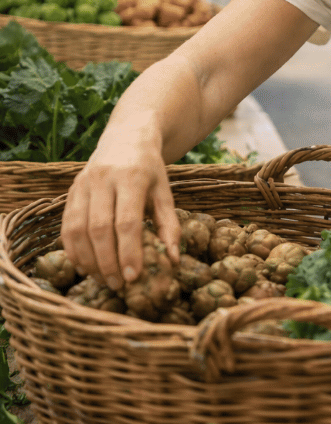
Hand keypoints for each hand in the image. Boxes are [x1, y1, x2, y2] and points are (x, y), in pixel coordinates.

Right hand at [61, 140, 177, 291]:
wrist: (125, 139)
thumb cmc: (150, 171)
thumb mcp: (166, 193)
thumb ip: (170, 225)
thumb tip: (172, 260)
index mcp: (131, 178)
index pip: (126, 221)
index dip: (128, 251)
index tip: (133, 277)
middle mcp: (101, 180)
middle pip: (98, 228)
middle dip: (107, 261)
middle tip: (118, 285)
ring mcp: (81, 185)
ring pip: (77, 229)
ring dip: (88, 260)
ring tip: (103, 279)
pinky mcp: (69, 192)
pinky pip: (65, 226)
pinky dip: (73, 250)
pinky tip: (85, 266)